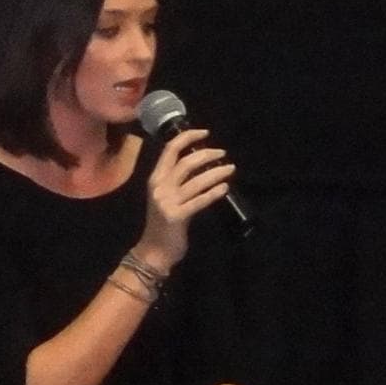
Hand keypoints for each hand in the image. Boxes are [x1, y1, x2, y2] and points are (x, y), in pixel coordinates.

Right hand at [135, 129, 235, 272]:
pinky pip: (200, 201)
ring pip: (196, 180)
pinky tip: (225, 187)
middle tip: (223, 154)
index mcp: (155, 179)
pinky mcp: (177, 216)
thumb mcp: (166, 197)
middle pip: (186, 162)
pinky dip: (214, 192)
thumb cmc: (163, 223)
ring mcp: (167, 202)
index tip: (205, 132)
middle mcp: (159, 187)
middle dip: (207, 154)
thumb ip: (178, 181)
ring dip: (217, 172)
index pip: (170, 150)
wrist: (154, 252)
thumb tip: (203, 163)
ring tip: (231, 169)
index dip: (188, 138)